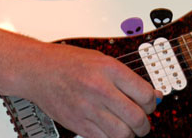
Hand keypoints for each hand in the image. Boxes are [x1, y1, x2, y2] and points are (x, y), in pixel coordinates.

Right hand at [24, 42, 159, 137]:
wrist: (39, 70)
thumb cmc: (69, 61)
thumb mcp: (102, 59)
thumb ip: (126, 77)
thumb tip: (151, 94)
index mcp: (109, 68)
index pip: (144, 93)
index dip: (152, 102)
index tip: (150, 103)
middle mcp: (100, 89)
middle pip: (136, 117)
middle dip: (145, 123)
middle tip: (143, 121)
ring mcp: (88, 108)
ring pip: (122, 134)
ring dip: (130, 134)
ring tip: (128, 128)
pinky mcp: (78, 124)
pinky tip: (111, 130)